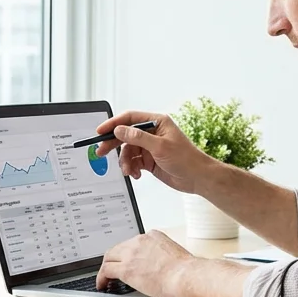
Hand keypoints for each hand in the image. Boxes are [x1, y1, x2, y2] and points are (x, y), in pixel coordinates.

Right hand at [93, 111, 211, 193]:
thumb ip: (138, 137)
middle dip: (113, 144)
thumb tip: (119, 129)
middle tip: (100, 152)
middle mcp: (152, 132)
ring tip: (128, 171)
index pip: (130, 118)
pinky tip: (136, 174)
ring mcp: (150, 147)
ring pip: (128, 151)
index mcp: (157, 122)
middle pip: (125, 135)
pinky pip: (134, 162)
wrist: (197, 178)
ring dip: (125, 161)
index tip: (100, 131)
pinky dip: (132, 168)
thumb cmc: (186, 159)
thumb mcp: (160, 147)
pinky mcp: (149, 160)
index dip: (113, 124)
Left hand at [96, 230, 193, 296]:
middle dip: (113, 259)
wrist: (185, 275)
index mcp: (152, 236)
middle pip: (118, 248)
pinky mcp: (126, 269)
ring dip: (106, 268)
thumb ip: (161, 255)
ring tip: (105, 278)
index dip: (127, 253)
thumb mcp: (173, 253)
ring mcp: (131, 254)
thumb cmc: (185, 270)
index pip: (132, 243)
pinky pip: (106, 270)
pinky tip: (103, 285)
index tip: (126, 260)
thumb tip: (159, 266)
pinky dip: (101, 278)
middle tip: (111, 269)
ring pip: (109, 257)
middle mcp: (139, 241)